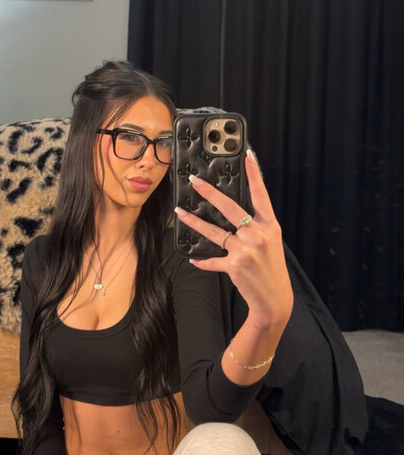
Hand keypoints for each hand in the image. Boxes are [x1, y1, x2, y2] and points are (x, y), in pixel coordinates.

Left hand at [175, 150, 292, 329]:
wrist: (274, 299)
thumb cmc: (271, 268)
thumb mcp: (271, 243)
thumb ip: (256, 227)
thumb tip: (236, 214)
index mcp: (270, 226)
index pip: (261, 195)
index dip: (255, 174)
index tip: (248, 155)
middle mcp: (257, 234)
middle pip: (230, 208)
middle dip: (210, 192)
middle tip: (195, 181)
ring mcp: (245, 249)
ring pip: (214, 232)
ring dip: (195, 222)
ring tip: (180, 213)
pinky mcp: (234, 265)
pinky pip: (212, 259)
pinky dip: (202, 261)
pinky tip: (194, 259)